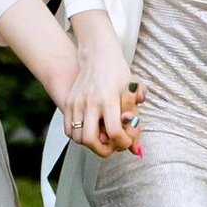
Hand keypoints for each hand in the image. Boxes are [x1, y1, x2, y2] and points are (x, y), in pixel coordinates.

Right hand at [65, 38, 141, 159]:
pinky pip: (68, 130)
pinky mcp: (69, 103)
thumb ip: (135, 123)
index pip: (114, 132)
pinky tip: (90, 131)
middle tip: (112, 147)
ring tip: (102, 138)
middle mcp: (90, 102)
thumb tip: (137, 151)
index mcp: (109, 99)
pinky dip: (78, 137)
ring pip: (77, 137)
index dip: (123, 143)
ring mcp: (77, 102)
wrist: (98, 55)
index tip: (127, 141)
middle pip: (90, 139)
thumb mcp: (132, 94)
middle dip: (103, 150)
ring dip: (90, 144)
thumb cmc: (119, 74)